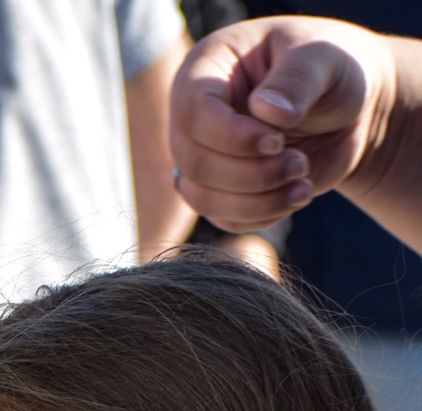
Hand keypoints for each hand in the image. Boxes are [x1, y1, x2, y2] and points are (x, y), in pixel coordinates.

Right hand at [170, 16, 394, 232]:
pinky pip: (225, 218)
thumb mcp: (323, 59)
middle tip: (300, 163)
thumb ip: (296, 79)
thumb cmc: (333, 72)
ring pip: (203, 197)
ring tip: (304, 183)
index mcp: (208, 67)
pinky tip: (298, 195)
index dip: (231, 135)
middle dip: (251, 174)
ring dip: (256, 201)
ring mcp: (204, 155)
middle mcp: (196, 115)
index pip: (194, 110)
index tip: (278, 141)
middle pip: (195, 161)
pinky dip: (263, 215)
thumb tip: (266, 111)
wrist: (350, 110)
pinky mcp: (221, 191)